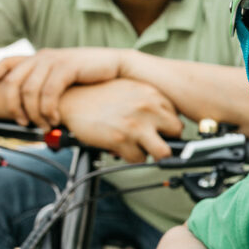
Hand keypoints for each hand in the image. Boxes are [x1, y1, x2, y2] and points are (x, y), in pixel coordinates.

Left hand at [0, 48, 125, 127]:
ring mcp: (54, 61)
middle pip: (14, 82)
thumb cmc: (89, 74)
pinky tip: (55, 118)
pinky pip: (50, 92)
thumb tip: (27, 104)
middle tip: (21, 122)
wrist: (116, 65)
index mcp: (37, 58)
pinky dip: (49, 109)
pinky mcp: (68, 67)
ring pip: (30, 90)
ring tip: (43, 125)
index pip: (4, 63)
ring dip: (33, 113)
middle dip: (13, 106)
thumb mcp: (61, 77)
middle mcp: (42, 57)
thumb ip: (43, 84)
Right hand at [58, 79, 182, 161]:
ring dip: (155, 155)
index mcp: (152, 93)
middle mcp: (148, 107)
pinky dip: (133, 159)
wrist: (71, 99)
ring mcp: (136, 124)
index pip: (177, 116)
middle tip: (154, 142)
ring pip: (164, 152)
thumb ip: (150, 100)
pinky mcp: (122, 140)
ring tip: (143, 150)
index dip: (168, 127)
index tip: (161, 131)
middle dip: (167, 140)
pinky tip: (124, 150)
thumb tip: (166, 118)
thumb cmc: (99, 95)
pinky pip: (139, 160)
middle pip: (177, 133)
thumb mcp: (131, 88)